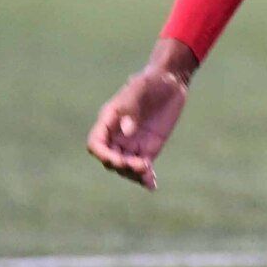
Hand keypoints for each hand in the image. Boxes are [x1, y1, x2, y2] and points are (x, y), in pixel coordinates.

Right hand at [86, 39, 196, 189]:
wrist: (170, 81)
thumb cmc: (150, 81)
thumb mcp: (140, 89)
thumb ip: (131, 110)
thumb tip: (127, 132)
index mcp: (108, 120)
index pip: (96, 143)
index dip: (102, 154)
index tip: (116, 159)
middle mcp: (117, 135)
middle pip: (110, 158)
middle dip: (121, 165)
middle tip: (140, 165)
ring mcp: (132, 143)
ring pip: (125, 166)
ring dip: (133, 173)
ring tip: (147, 173)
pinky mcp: (148, 148)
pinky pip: (142, 167)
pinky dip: (145, 177)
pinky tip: (152, 185)